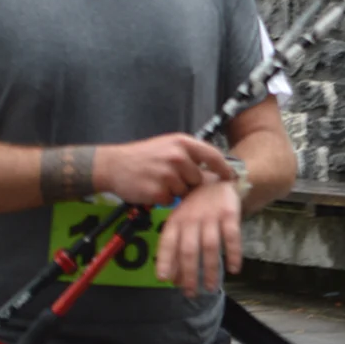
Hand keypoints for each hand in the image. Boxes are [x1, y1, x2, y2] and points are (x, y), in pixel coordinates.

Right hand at [95, 134, 235, 205]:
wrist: (114, 165)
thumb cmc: (143, 156)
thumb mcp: (168, 145)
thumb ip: (189, 154)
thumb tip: (213, 169)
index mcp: (182, 142)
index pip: (212, 155)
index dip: (224, 168)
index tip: (231, 177)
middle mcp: (178, 157)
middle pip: (198, 179)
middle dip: (188, 182)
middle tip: (168, 176)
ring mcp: (168, 175)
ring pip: (184, 191)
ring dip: (174, 191)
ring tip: (157, 180)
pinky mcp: (159, 192)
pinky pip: (171, 201)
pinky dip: (163, 198)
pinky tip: (151, 188)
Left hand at [155, 178, 241, 296]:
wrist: (219, 180)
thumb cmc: (195, 207)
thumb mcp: (181, 221)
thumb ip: (175, 247)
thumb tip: (171, 279)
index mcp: (176, 220)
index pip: (167, 242)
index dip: (165, 260)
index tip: (164, 279)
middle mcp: (191, 218)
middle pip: (189, 249)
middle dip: (189, 274)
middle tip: (191, 293)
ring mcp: (211, 216)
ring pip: (210, 247)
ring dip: (211, 269)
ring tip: (211, 288)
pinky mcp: (229, 214)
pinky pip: (232, 237)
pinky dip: (233, 254)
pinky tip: (234, 269)